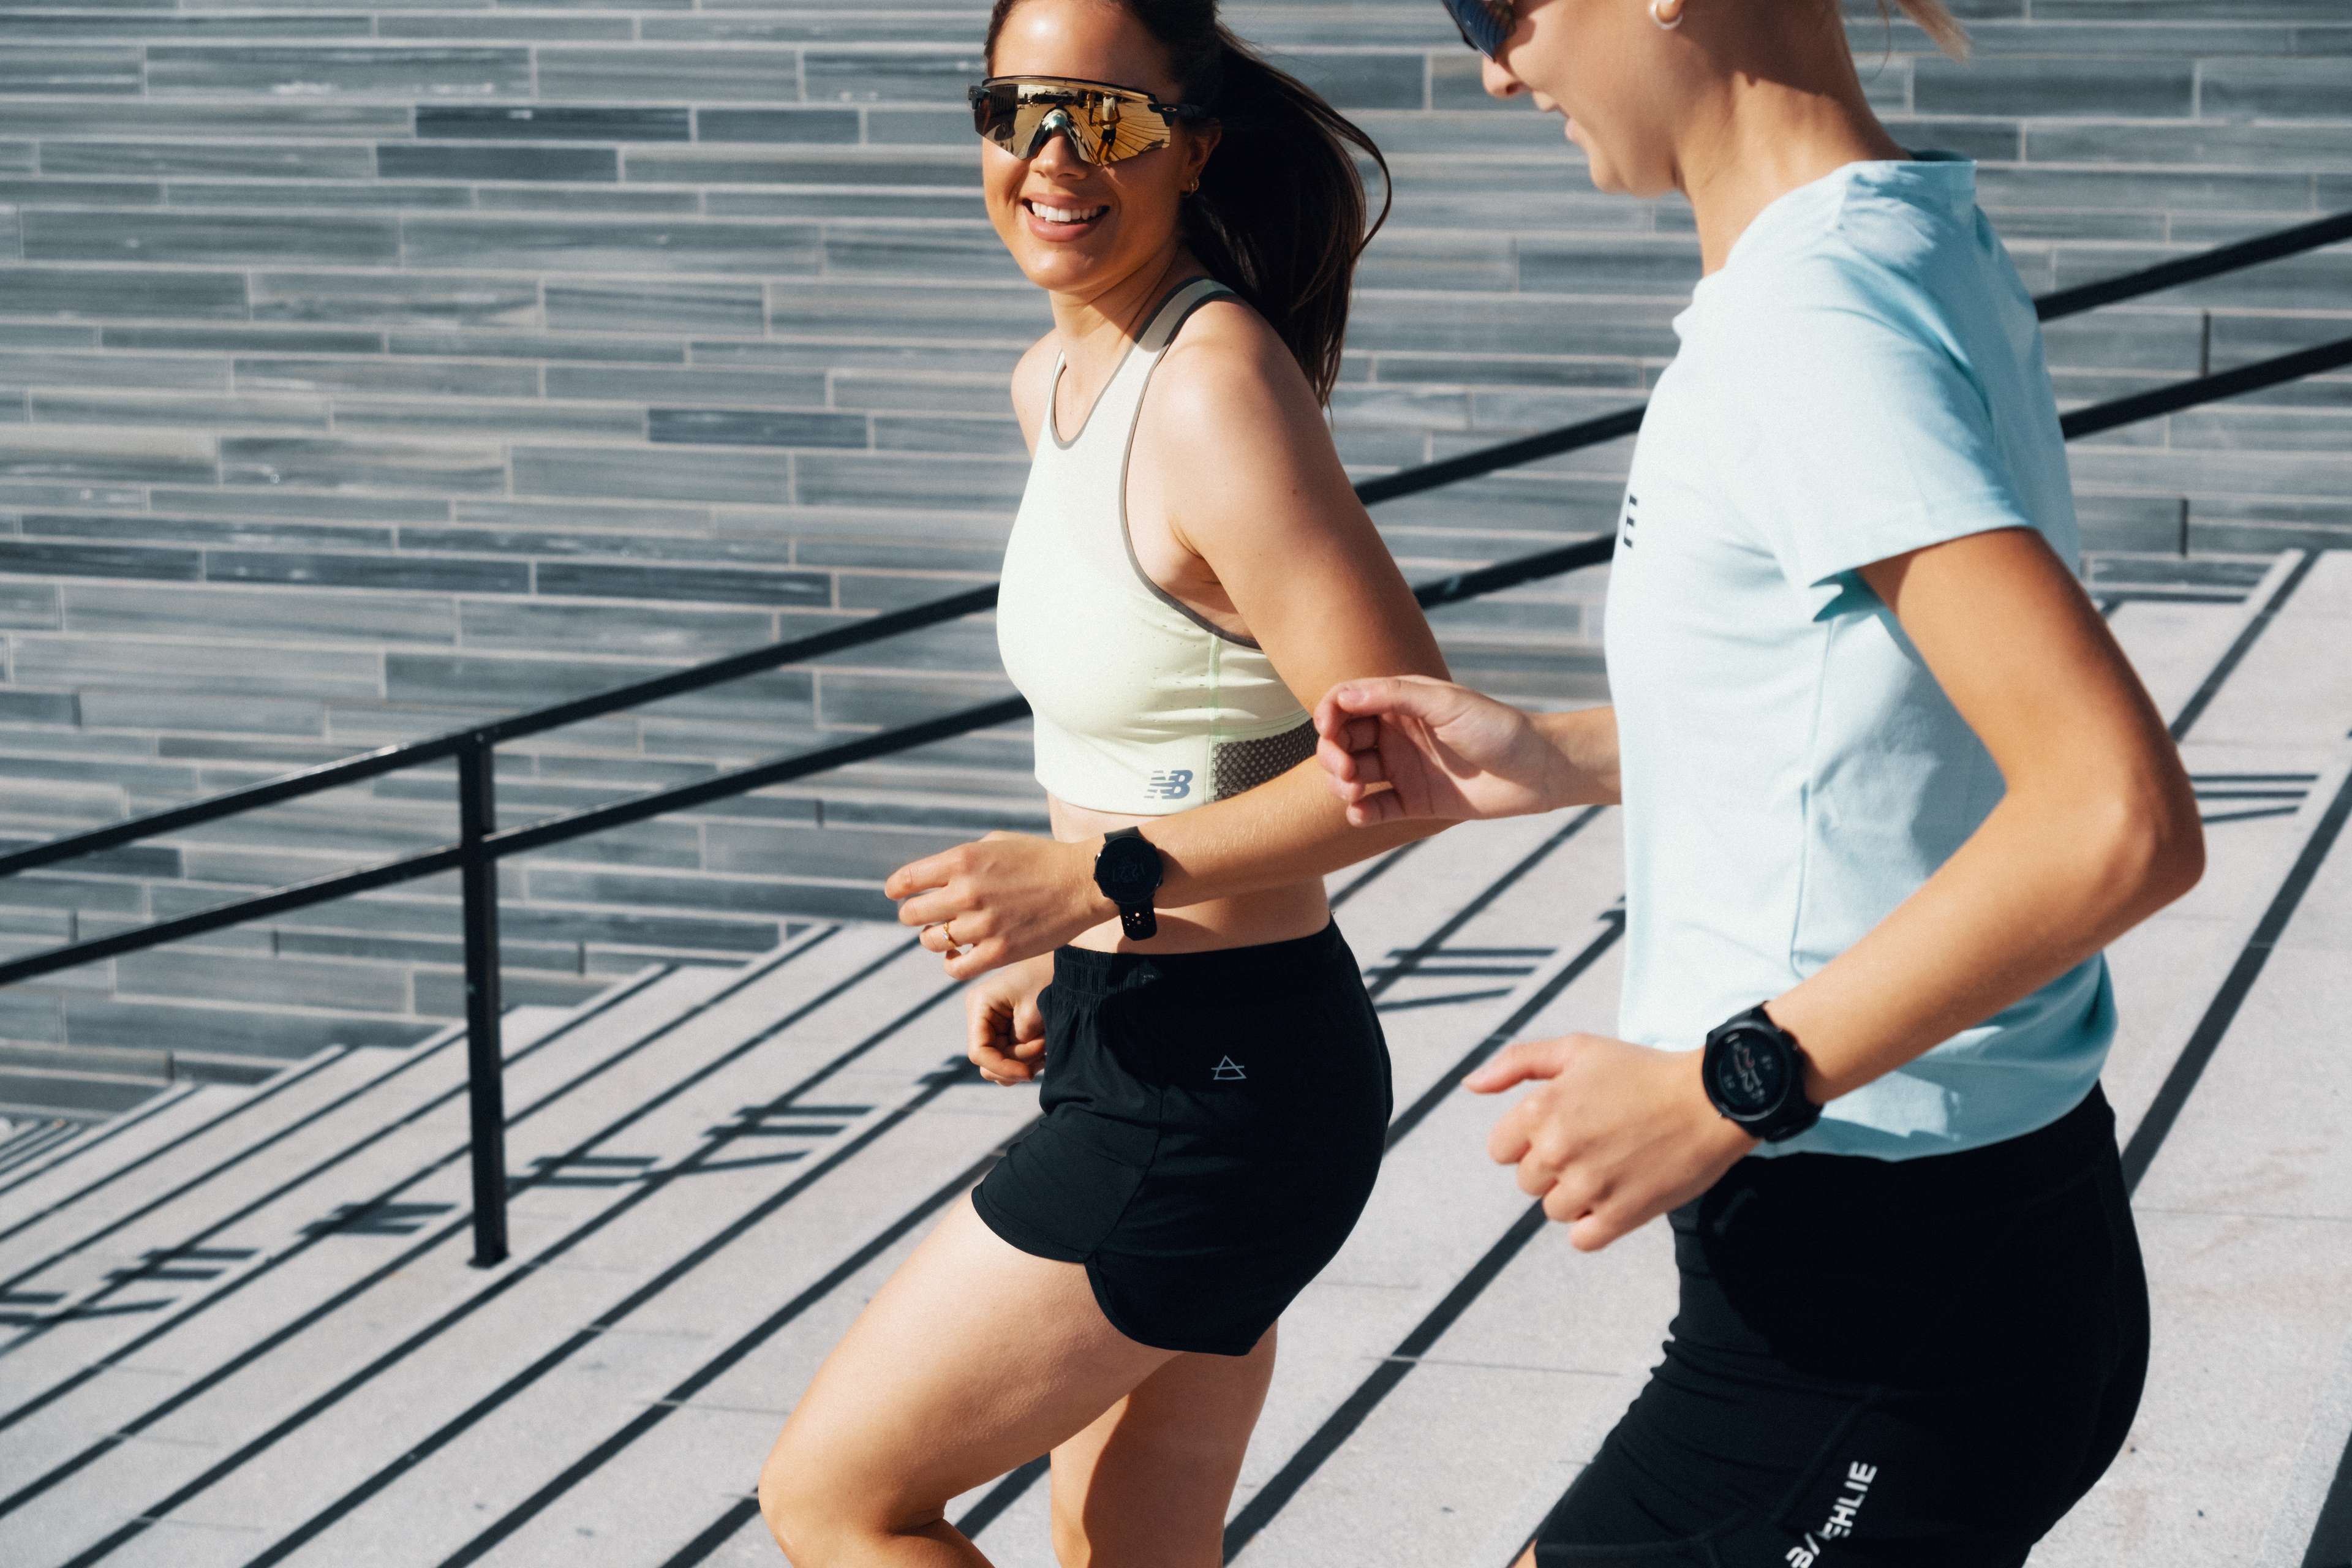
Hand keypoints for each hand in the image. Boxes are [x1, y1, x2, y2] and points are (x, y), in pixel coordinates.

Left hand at [885, 832, 1111, 979]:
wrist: (1083, 882)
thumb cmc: (1041, 858)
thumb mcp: (996, 842)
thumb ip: (961, 859)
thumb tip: (933, 877)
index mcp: (963, 860)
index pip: (906, 881)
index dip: (896, 890)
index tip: (897, 894)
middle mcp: (967, 892)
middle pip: (912, 914)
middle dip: (913, 915)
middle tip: (924, 915)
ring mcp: (982, 925)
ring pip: (931, 941)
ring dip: (933, 938)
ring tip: (946, 934)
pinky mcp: (999, 952)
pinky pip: (955, 968)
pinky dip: (949, 963)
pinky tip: (956, 956)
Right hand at [967, 953, 1054, 1084]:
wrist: (1067, 964)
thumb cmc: (1048, 979)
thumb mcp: (1033, 1014)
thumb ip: (1019, 1045)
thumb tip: (1017, 1071)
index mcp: (979, 1006)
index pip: (978, 1053)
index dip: (1001, 1068)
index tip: (1028, 1073)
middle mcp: (981, 1016)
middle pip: (988, 1062)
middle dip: (1016, 1064)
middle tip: (1044, 1048)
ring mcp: (993, 1024)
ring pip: (1000, 1063)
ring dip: (1025, 1062)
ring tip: (1047, 1046)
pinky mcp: (1007, 1030)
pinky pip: (1011, 1056)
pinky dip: (1029, 1058)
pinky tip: (1045, 1046)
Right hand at [1314, 676, 1558, 825]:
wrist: (1538, 770)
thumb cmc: (1497, 727)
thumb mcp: (1446, 703)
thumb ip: (1394, 695)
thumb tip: (1343, 696)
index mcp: (1401, 702)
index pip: (1346, 703)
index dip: (1328, 714)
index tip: (1327, 729)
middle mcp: (1396, 734)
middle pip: (1341, 740)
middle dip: (1332, 754)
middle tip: (1347, 770)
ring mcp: (1404, 769)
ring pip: (1351, 774)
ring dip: (1340, 782)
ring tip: (1354, 790)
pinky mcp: (1414, 802)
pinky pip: (1375, 808)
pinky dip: (1359, 812)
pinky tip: (1360, 812)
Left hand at [1466, 1031, 1756, 1250]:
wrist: (1710, 1100)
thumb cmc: (1641, 1071)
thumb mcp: (1576, 1049)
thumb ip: (1516, 1063)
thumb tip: (1469, 1085)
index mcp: (1539, 1110)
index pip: (1500, 1150)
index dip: (1528, 1141)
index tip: (1561, 1129)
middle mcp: (1557, 1150)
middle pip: (1527, 1182)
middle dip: (1553, 1166)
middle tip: (1594, 1144)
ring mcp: (1589, 1186)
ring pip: (1554, 1210)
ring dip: (1575, 1195)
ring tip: (1610, 1167)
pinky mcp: (1620, 1215)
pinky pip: (1582, 1238)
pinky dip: (1593, 1225)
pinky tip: (1614, 1199)